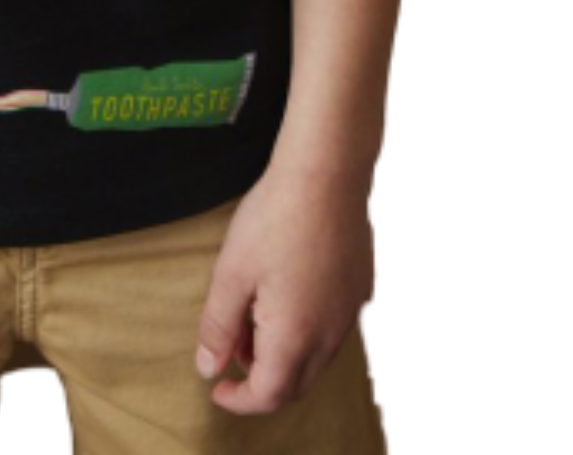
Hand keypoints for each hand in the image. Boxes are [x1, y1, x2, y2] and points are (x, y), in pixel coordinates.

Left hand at [193, 160, 377, 416]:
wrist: (328, 172)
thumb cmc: (274, 218)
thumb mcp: (232, 272)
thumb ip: (218, 326)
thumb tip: (209, 368)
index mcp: (296, 338)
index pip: (268, 396)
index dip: (239, 399)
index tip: (217, 387)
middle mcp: (331, 335)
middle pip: (296, 383)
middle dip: (262, 380)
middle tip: (232, 349)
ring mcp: (352, 312)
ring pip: (318, 357)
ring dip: (285, 353)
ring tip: (255, 314)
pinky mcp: (363, 288)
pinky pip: (335, 327)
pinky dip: (309, 328)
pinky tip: (289, 290)